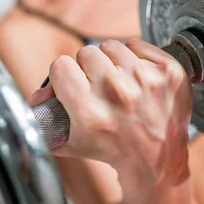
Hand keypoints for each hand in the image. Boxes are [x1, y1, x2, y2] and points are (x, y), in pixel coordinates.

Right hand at [27, 39, 192, 186]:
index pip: (61, 65)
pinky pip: (138, 44)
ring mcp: (146, 80)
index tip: (73, 84)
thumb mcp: (70, 141)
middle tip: (98, 86)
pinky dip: (137, 57)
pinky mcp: (168, 71)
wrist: (157, 159)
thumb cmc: (112, 149)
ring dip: (113, 61)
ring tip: (120, 83)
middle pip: (86, 53)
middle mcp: (117, 93)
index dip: (65, 75)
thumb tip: (35, 95)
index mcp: (89, 111)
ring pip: (112, 46)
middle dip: (89, 68)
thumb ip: (44, 117)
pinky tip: (138, 78)